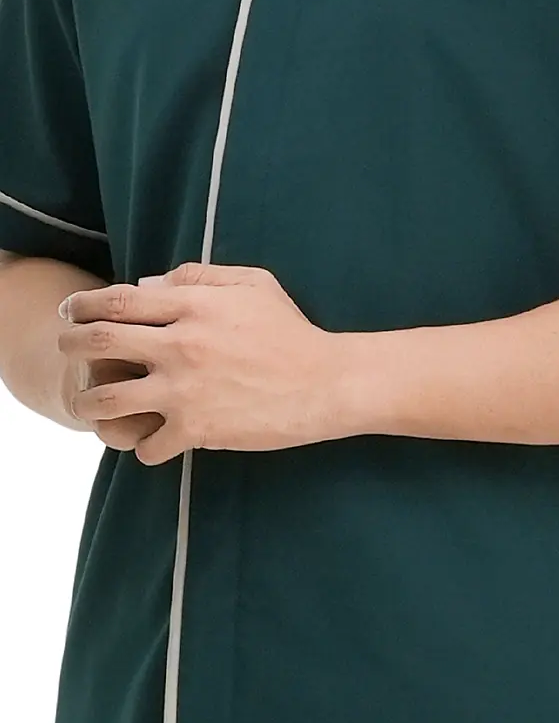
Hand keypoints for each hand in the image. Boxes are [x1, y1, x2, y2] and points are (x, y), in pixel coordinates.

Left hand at [57, 262, 355, 465]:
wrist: (326, 383)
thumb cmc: (292, 331)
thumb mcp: (253, 283)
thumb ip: (199, 276)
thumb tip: (148, 284)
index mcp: (192, 306)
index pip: (118, 300)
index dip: (85, 304)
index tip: (72, 311)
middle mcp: (179, 345)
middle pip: (100, 343)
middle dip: (72, 345)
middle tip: (67, 349)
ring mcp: (185, 390)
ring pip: (109, 400)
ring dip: (91, 403)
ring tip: (90, 405)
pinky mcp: (197, 430)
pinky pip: (147, 445)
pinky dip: (143, 447)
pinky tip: (150, 443)